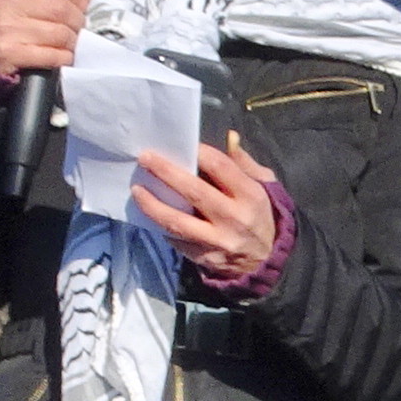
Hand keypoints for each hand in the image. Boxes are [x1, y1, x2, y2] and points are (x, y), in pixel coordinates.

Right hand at [0, 0, 88, 81]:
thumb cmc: (5, 25)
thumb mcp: (22, 0)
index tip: (77, 2)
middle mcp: (5, 3)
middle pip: (59, 6)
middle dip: (77, 20)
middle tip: (78, 28)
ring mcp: (6, 28)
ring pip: (59, 32)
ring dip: (72, 41)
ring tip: (71, 43)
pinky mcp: (10, 53)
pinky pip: (51, 55)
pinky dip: (64, 57)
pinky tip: (63, 57)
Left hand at [132, 134, 285, 283]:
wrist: (264, 262)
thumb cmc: (260, 216)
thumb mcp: (264, 186)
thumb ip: (245, 163)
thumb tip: (230, 137)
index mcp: (251, 196)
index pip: (221, 167)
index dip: (198, 152)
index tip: (180, 144)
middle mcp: (234, 218)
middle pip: (194, 191)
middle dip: (166, 172)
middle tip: (145, 158)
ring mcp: (217, 240)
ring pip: (178, 221)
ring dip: (153, 204)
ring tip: (137, 189)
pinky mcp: (204, 256)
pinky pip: (176, 238)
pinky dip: (161, 225)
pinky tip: (150, 212)